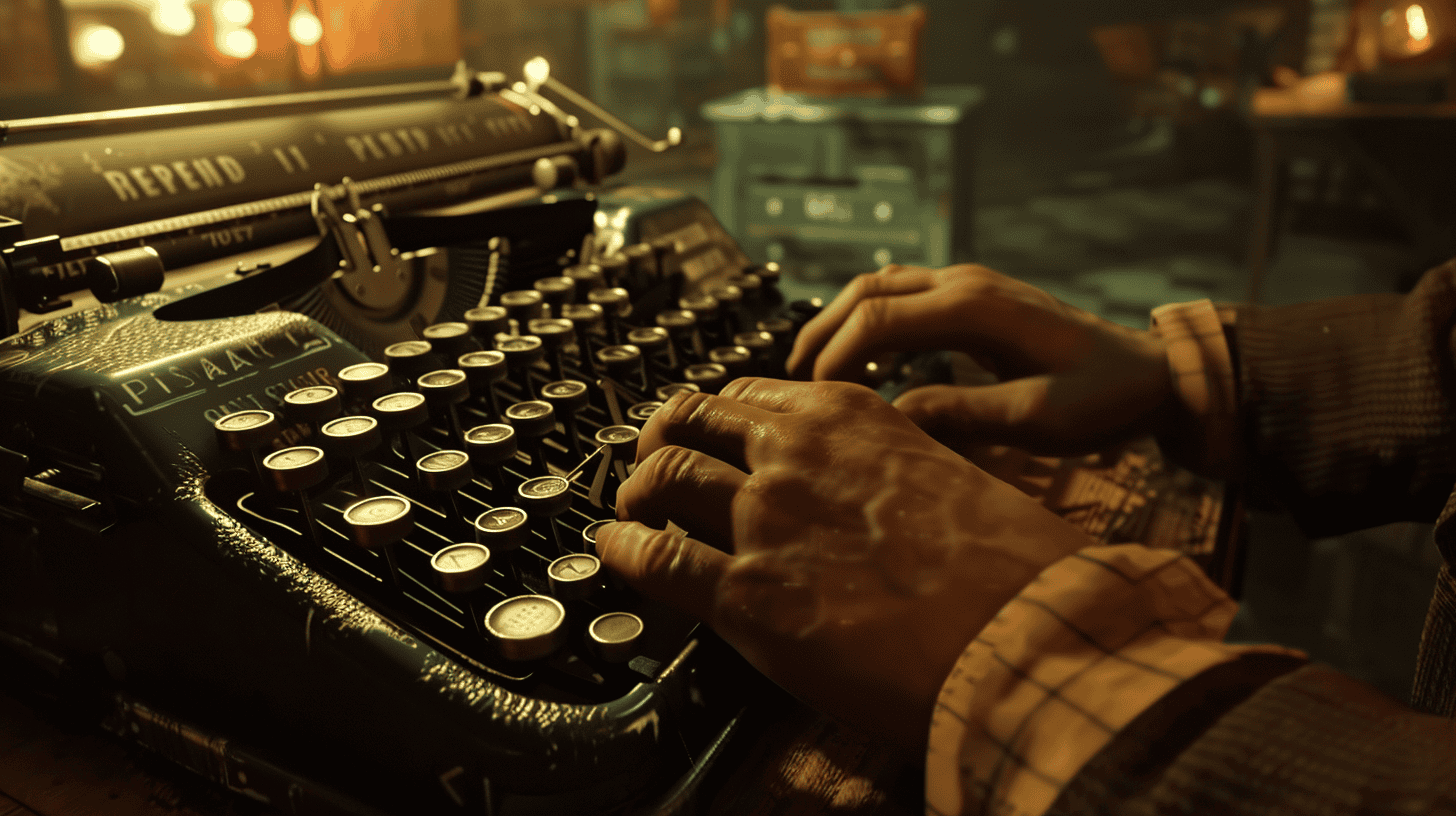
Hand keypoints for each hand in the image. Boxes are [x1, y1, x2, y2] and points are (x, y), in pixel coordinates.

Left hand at [594, 379, 1092, 749]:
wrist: (1024, 632)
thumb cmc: (1007, 564)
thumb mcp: (945, 473)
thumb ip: (884, 466)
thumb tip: (858, 489)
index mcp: (849, 415)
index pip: (749, 396)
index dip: (716, 419)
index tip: (706, 434)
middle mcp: (795, 453)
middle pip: (691, 421)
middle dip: (662, 439)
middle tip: (652, 461)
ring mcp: (764, 518)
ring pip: (664, 477)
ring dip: (638, 491)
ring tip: (631, 507)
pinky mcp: (747, 592)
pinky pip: (654, 557)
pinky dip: (623, 549)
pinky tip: (615, 550)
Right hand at [787, 264, 1177, 455]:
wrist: (1152, 374)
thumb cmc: (1103, 398)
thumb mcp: (1037, 418)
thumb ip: (964, 414)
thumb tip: (893, 416)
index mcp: (975, 307)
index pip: (878, 318)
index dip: (837, 356)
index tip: (819, 400)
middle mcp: (965, 284)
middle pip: (867, 290)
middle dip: (823, 331)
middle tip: (795, 381)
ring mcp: (970, 286)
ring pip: (881, 286)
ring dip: (842, 322)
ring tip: (816, 370)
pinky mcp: (975, 301)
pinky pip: (904, 297)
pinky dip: (870, 322)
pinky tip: (863, 361)